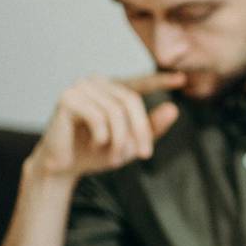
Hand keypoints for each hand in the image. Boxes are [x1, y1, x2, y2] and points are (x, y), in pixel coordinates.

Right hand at [30, 71, 185, 179]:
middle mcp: (96, 82)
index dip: (160, 81)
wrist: (63, 167)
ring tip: (115, 157)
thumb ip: (151, 128)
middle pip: (131, 101)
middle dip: (141, 131)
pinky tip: (95, 145)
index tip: (182, 79)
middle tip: (144, 155)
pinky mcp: (67, 99)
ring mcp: (80, 87)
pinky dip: (103, 138)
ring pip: (116, 111)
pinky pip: (98, 117)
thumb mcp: (129, 144)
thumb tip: (173, 109)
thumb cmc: (95, 152)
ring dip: (120, 140)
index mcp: (112, 89)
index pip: (140, 82)